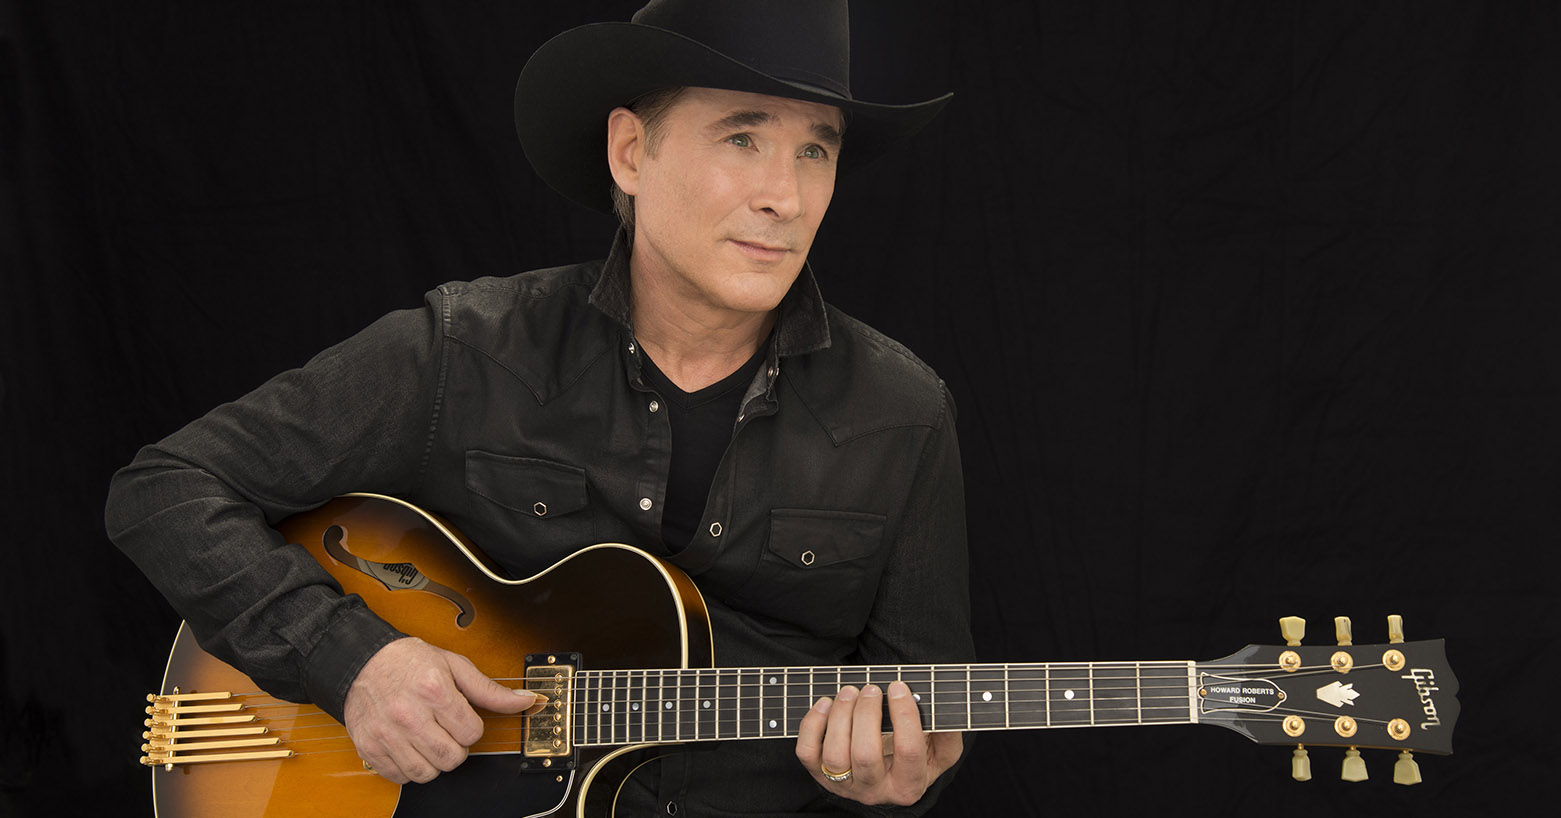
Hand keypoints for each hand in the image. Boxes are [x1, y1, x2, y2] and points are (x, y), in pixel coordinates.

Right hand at [344, 636, 539, 783]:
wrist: (361, 662)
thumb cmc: (410, 662)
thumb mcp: (454, 666)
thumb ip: (490, 690)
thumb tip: (527, 701)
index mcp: (434, 690)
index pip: (471, 733)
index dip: (471, 727)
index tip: (460, 717)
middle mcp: (408, 714)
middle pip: (452, 758)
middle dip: (457, 748)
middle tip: (446, 731)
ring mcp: (386, 733)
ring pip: (427, 773)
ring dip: (434, 761)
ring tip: (429, 740)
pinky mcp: (369, 748)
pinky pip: (400, 777)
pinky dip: (409, 768)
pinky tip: (409, 746)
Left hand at [794, 681, 962, 806]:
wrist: (890, 775)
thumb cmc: (918, 755)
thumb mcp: (942, 750)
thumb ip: (948, 732)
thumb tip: (941, 708)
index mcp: (909, 785)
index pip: (908, 751)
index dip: (904, 716)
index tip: (899, 687)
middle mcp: (876, 791)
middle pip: (865, 755)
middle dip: (866, 714)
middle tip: (872, 688)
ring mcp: (845, 785)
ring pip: (835, 755)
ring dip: (840, 717)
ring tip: (850, 691)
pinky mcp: (821, 775)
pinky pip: (808, 753)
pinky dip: (812, 725)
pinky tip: (826, 704)